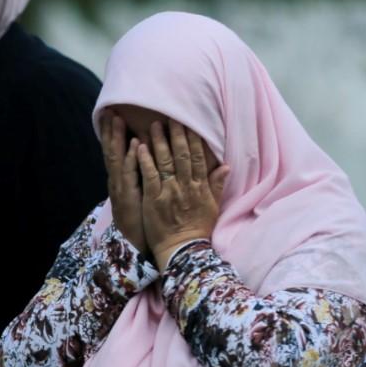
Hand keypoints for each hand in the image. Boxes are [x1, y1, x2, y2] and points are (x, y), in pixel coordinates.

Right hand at [99, 113, 146, 254]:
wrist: (137, 243)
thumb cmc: (143, 219)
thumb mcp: (139, 194)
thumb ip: (140, 175)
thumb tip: (142, 157)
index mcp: (120, 180)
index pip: (116, 152)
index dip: (114, 133)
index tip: (114, 114)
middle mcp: (117, 181)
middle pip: (112, 151)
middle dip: (110, 130)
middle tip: (110, 109)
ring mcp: (121, 189)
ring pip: (118, 159)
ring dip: (118, 138)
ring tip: (118, 119)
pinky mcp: (128, 197)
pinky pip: (131, 174)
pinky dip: (133, 159)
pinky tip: (136, 144)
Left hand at [138, 119, 229, 268]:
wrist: (183, 250)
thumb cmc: (197, 229)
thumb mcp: (212, 207)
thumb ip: (216, 185)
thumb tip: (226, 165)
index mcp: (200, 186)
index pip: (198, 157)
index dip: (193, 138)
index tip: (189, 122)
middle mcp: (186, 186)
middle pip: (182, 155)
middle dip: (176, 134)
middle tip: (170, 116)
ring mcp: (169, 192)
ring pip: (165, 161)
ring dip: (159, 141)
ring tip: (154, 125)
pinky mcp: (154, 199)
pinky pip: (149, 176)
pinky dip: (145, 161)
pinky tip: (140, 146)